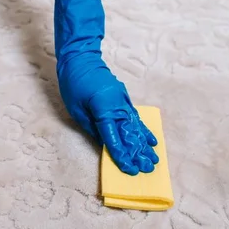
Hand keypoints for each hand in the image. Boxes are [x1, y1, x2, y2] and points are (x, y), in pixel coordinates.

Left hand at [54, 0, 158, 174]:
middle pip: (129, 133)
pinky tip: (151, 140)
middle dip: (138, 152)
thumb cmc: (73, 84)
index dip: (121, 153)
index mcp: (103, 108)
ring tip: (154, 159)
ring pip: (135, 126)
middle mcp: (117, 104)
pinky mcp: (124, 98)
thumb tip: (106, 144)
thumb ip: (92, 128)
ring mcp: (123, 100)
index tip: (129, 168)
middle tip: (147, 169)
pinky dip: (143, 129)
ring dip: (144, 144)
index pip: (113, 136)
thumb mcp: (76, 109)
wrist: (81, 59)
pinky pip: (135, 117)